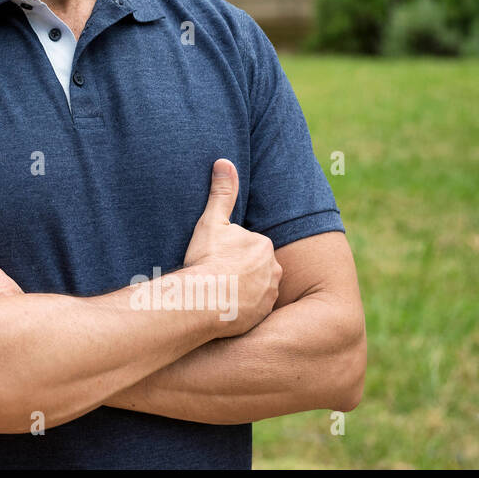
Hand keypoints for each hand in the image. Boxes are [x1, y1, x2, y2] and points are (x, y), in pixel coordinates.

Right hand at [181, 158, 281, 337]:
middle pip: (256, 267)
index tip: (215, 257)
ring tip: (219, 291)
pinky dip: (242, 307)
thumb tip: (224, 162)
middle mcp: (274, 269)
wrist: (205, 299)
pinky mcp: (262, 315)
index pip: (249, 245)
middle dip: (239, 270)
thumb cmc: (207, 259)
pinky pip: (253, 308)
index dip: (230, 251)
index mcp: (264, 245)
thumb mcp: (212, 221)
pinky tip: (223, 307)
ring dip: (242, 289)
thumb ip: (222, 192)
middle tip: (216, 274)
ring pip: (256, 287)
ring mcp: (270, 294)